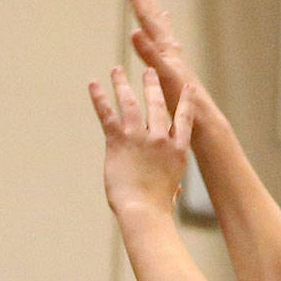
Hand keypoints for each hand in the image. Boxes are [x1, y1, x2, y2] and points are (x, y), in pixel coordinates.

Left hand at [89, 66, 194, 215]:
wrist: (144, 210)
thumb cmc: (157, 208)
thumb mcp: (171, 191)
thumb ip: (172, 182)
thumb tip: (175, 190)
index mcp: (177, 151)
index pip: (184, 120)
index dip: (186, 102)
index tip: (187, 87)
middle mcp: (161, 139)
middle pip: (157, 105)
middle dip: (152, 85)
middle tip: (149, 70)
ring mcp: (140, 137)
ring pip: (131, 103)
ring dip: (123, 84)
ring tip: (117, 70)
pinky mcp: (119, 141)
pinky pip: (107, 114)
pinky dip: (99, 98)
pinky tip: (93, 84)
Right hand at [126, 0, 199, 112]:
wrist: (202, 118)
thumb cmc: (183, 100)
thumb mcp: (163, 75)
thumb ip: (149, 53)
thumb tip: (134, 31)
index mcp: (166, 50)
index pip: (149, 20)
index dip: (139, 2)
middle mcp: (172, 51)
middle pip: (156, 20)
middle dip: (146, 1)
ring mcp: (175, 60)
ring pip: (163, 31)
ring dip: (156, 16)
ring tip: (154, 2)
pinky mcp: (176, 71)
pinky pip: (167, 47)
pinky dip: (164, 39)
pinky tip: (166, 38)